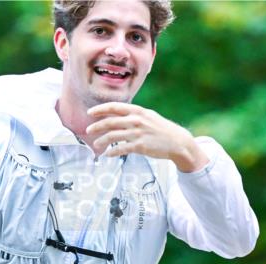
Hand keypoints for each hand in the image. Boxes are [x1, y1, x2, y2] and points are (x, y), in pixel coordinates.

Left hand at [86, 103, 208, 171]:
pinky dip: (112, 152)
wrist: (177, 141)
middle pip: (110, 122)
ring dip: (101, 141)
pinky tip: (107, 154)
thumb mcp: (149, 116)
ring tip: (96, 145)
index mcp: (138, 111)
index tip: (90, 113)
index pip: (114, 107)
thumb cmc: (161, 129)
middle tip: (88, 130)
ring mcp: (137, 133)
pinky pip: (120, 149)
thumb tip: (117, 115)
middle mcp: (136, 120)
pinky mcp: (140, 146)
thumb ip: (133, 115)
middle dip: (96, 126)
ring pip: (112, 136)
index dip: (100, 109)